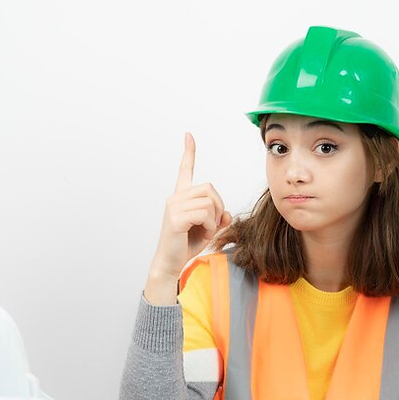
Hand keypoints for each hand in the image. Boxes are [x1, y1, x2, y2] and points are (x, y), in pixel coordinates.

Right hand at [147, 133, 231, 294]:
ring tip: (204, 231)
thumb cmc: (185, 246)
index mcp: (181, 197)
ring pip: (209, 202)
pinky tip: (201, 234)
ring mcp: (174, 206)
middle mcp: (175, 198)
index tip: (189, 135)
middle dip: (219, 206)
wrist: (170, 263)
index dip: (189, 152)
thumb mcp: (207, 230)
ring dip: (214, 219)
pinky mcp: (176, 218)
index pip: (185, 170)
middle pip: (210, 188)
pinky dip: (210, 226)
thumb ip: (219, 219)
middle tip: (212, 224)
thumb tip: (228, 214)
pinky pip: (204, 214)